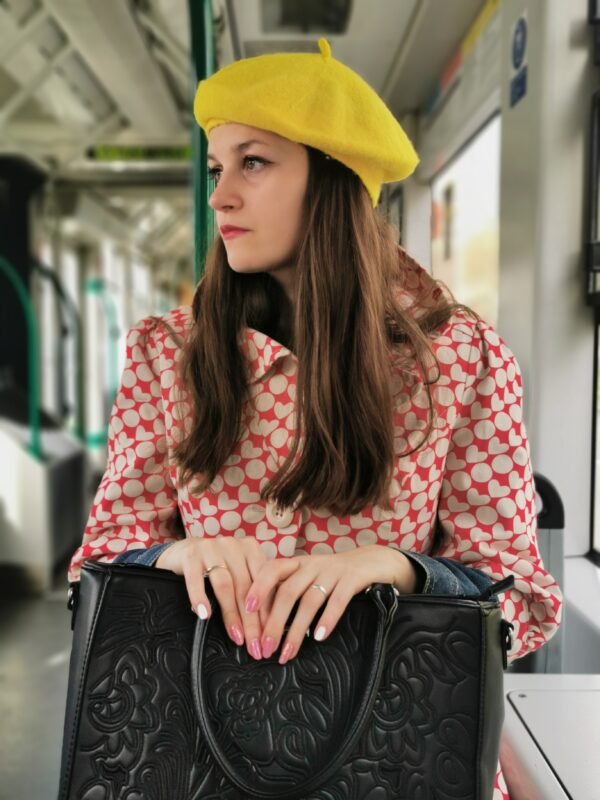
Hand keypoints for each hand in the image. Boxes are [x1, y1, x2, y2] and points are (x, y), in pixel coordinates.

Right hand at [155, 536, 267, 659]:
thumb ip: (253, 592)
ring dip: (231, 614)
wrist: (183, 550)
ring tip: (236, 636)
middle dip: (252, 620)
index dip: (267, 612)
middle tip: (255, 645)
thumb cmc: (216, 567)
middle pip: (246, 587)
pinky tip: (204, 615)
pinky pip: (196, 579)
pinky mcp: (190, 554)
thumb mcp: (238, 574)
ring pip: (225, 584)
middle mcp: (233, 545)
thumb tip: (267, 628)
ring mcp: (211, 548)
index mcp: (251, 549)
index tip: (269, 637)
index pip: (263, 583)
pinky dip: (201, 598)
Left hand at [245, 545, 417, 663]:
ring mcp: (333, 571)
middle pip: (288, 591)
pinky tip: (320, 636)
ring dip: (297, 628)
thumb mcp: (309, 576)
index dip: (258, 588)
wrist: (372, 561)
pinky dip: (328, 618)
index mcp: (298, 562)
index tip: (247, 612)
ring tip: (288, 652)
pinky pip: (338, 599)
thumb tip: (261, 621)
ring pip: (310, 599)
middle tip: (266, 647)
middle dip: (274, 621)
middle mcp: (312, 564)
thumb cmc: (333, 575)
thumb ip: (288, 589)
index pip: (272, 569)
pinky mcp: (353, 579)